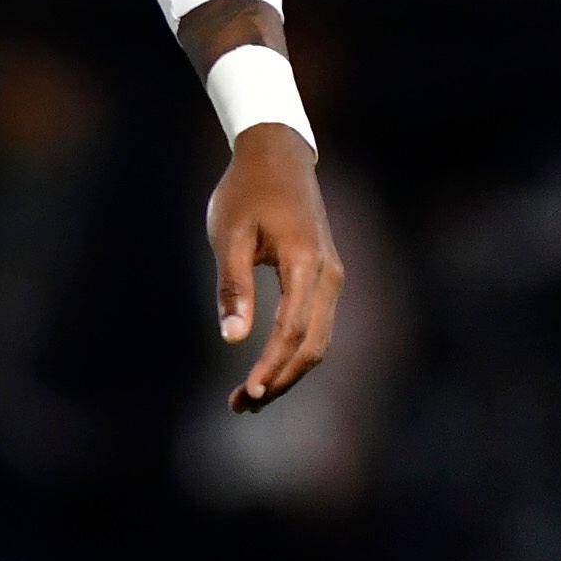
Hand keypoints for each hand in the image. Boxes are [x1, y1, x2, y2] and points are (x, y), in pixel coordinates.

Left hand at [206, 127, 341, 413]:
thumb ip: (233, 286)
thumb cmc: (247, 190)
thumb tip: (232, 339)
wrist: (277, 154)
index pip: (292, 330)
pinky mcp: (325, 277)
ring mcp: (331, 277)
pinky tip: (267, 367)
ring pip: (318, 341)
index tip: (249, 393)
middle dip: (280, 380)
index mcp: (304, 262)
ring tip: (249, 397)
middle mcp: (328, 275)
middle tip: (241, 405)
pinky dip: (293, 352)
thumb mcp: (229, 234)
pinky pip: (316, 326)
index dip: (272, 366)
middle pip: (313, 346)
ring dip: (287, 372)